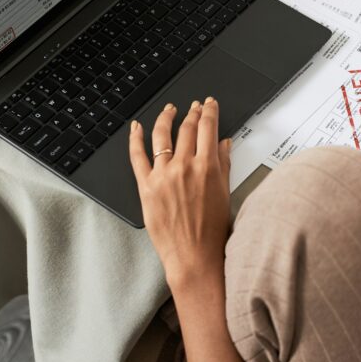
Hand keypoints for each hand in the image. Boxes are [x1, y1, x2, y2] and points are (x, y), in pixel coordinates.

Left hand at [128, 98, 232, 292]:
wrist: (194, 257)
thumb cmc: (212, 232)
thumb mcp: (224, 193)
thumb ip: (224, 164)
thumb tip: (224, 144)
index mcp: (207, 167)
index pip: (208, 128)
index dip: (209, 112)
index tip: (209, 105)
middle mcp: (184, 167)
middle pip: (187, 128)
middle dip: (192, 113)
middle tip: (194, 106)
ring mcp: (163, 175)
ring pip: (162, 135)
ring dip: (166, 118)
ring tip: (169, 110)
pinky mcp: (146, 186)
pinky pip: (137, 156)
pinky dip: (136, 139)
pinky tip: (137, 128)